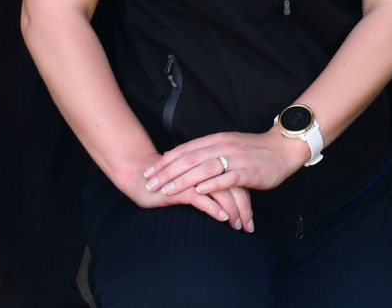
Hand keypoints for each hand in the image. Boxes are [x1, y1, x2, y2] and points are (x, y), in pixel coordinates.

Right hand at [114, 153, 253, 230]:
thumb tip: (231, 202)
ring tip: (238, 225)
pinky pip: (201, 198)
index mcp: (211, 165)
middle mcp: (205, 169)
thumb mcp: (194, 184)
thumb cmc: (169, 182)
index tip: (250, 220)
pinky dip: (214, 208)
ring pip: (220, 192)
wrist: (140, 176)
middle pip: (233, 186)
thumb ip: (210, 186)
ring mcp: (193, 178)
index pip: (236, 181)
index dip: (246, 199)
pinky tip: (222, 218)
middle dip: (243, 208)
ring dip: (232, 210)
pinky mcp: (179, 189)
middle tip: (248, 227)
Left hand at [146, 129, 308, 204]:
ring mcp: (235, 159)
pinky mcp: (248, 171)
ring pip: (204, 168)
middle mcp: (223, 146)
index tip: (148, 172)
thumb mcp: (227, 145)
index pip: (185, 149)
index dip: (165, 161)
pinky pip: (226, 178)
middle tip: (150, 184)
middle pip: (189, 159)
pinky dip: (211, 185)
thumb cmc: (254, 150)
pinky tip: (198, 192)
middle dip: (167, 173)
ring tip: (167, 191)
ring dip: (183, 180)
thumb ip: (207, 151)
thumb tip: (181, 157)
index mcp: (216, 139)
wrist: (283, 148)